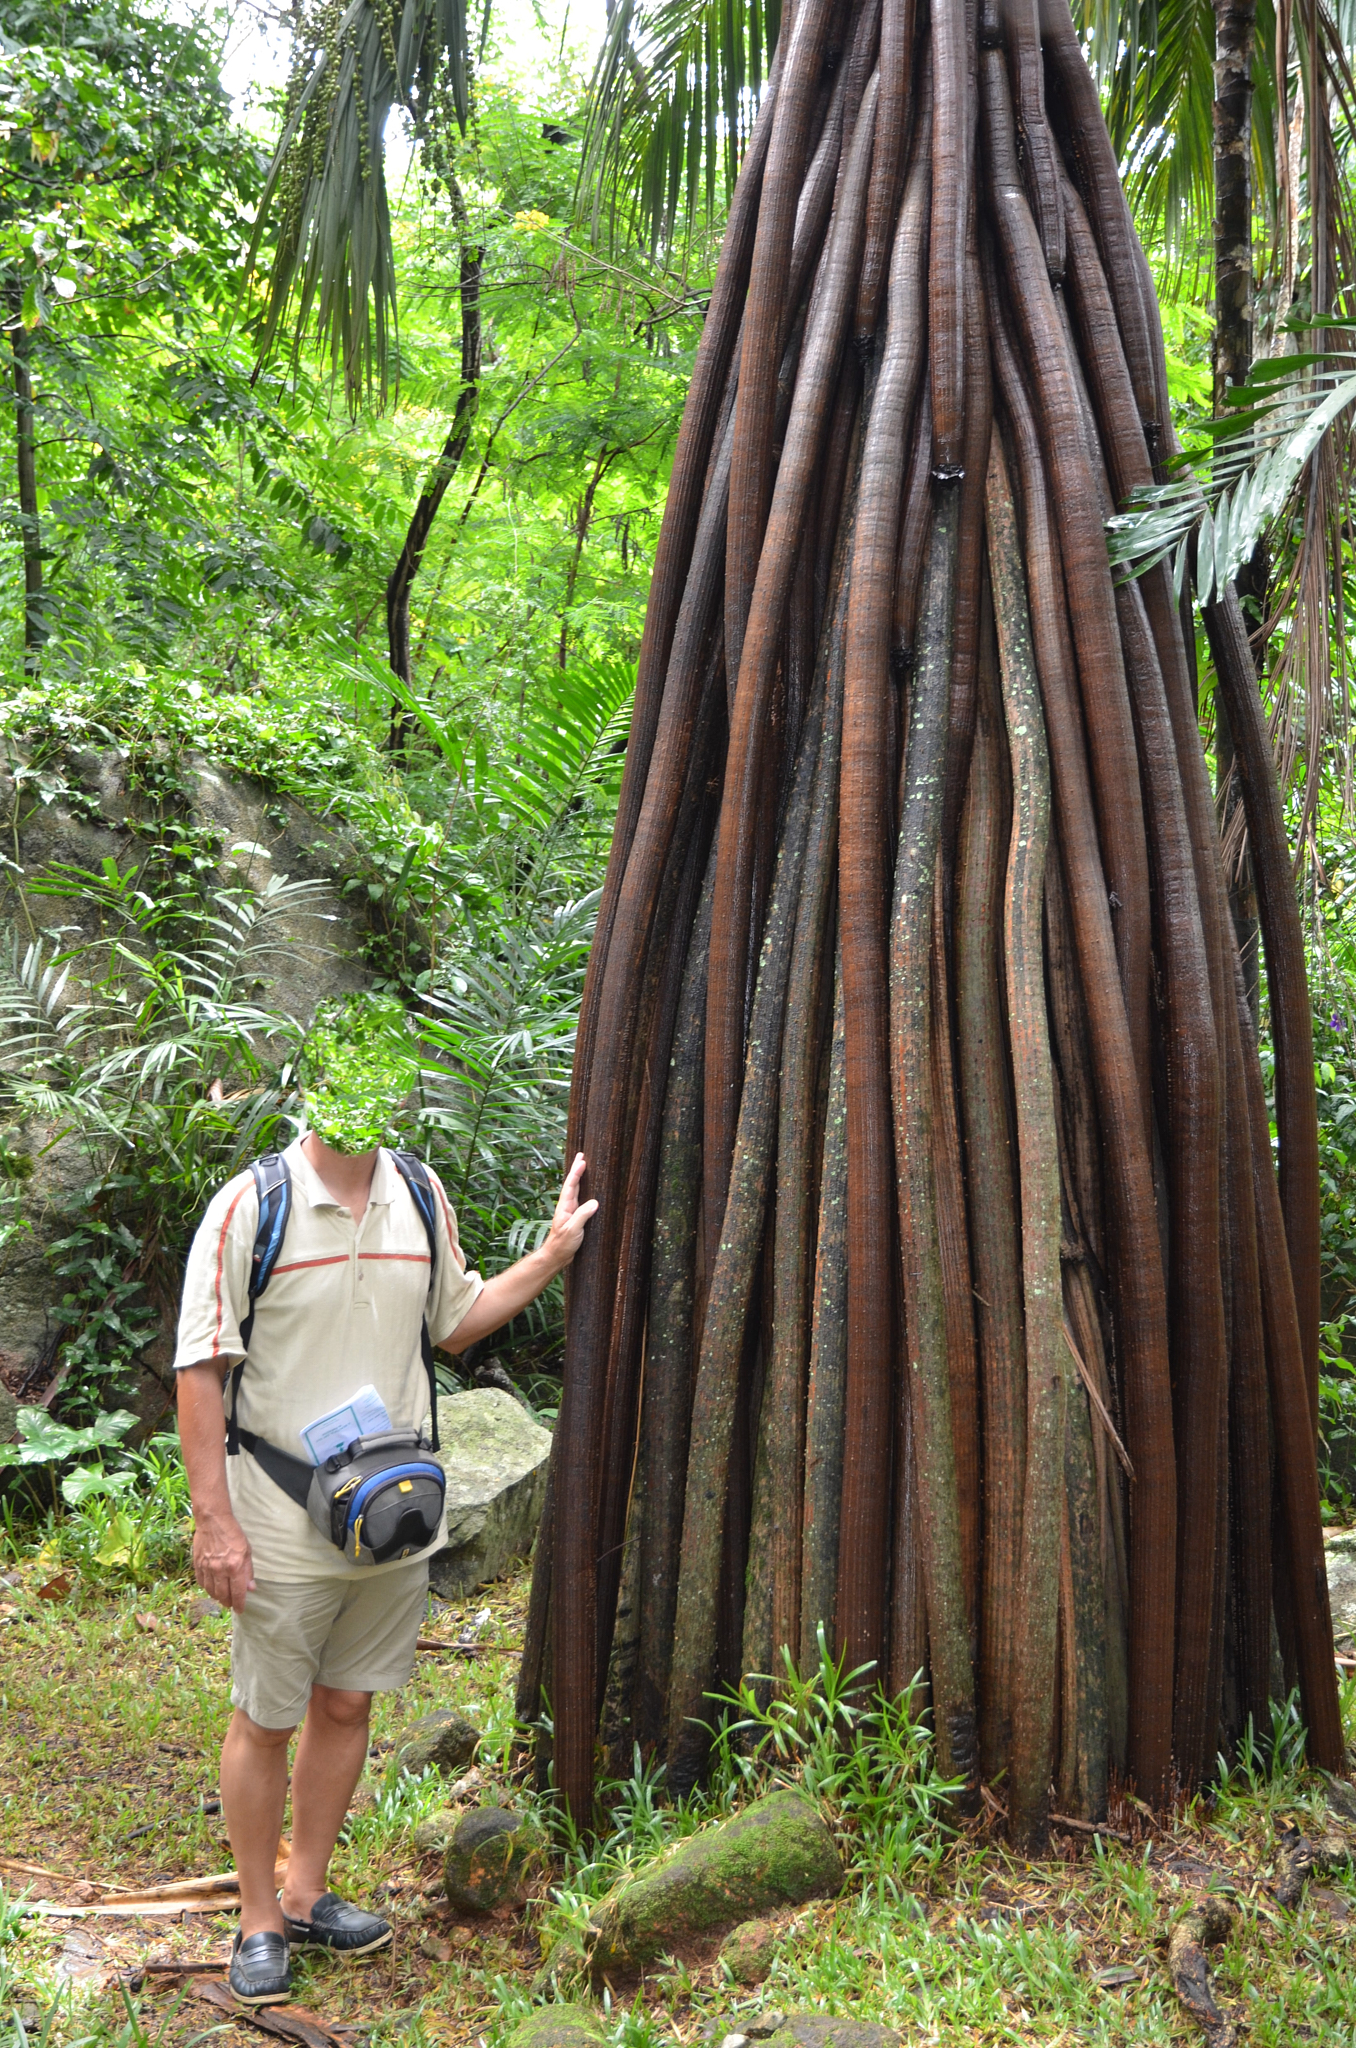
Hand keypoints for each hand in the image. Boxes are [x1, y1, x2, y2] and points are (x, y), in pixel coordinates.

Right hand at [193, 1509, 254, 1611]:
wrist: (213, 1521)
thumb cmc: (233, 1534)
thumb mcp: (247, 1550)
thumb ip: (248, 1571)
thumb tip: (250, 1588)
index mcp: (235, 1566)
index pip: (238, 1592)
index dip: (239, 1604)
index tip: (240, 1610)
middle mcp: (220, 1570)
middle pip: (223, 1595)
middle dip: (228, 1602)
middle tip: (231, 1604)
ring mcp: (207, 1568)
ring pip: (211, 1591)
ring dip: (218, 1597)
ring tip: (223, 1598)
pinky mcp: (197, 1565)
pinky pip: (202, 1583)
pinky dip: (207, 1589)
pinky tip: (212, 1588)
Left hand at [543, 1152, 597, 1270]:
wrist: (556, 1256)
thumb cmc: (562, 1244)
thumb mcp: (573, 1230)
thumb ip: (582, 1215)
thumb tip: (595, 1202)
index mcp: (564, 1207)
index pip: (571, 1186)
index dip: (576, 1173)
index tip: (582, 1161)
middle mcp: (566, 1206)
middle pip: (572, 1184)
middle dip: (577, 1170)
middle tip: (581, 1155)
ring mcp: (570, 1211)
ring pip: (576, 1191)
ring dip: (579, 1178)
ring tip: (584, 1167)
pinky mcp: (574, 1217)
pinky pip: (580, 1199)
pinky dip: (583, 1190)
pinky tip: (587, 1190)